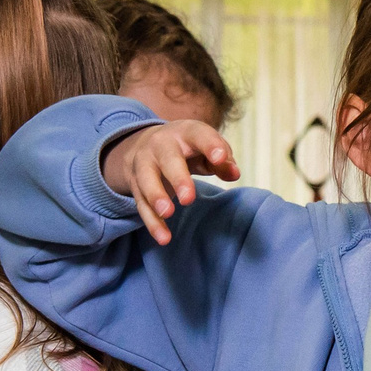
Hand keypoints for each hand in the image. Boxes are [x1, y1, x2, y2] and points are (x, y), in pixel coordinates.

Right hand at [101, 120, 238, 244]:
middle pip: (168, 159)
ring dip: (156, 197)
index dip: (210, 144)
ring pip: (147, 181)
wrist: (146, 144)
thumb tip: (234, 174)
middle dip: (178, 178)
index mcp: (185, 133)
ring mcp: (144, 165)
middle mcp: (161, 146)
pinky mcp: (136, 186)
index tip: (221, 158)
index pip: (198, 134)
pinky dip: (152, 222)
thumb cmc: (188, 148)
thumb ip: (222, 161)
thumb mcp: (206, 148)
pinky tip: (164, 238)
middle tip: (189, 198)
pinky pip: (141, 205)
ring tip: (168, 213)